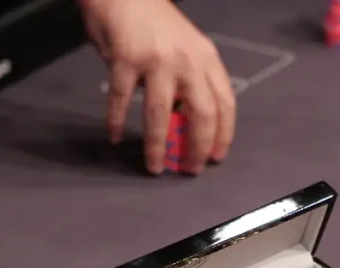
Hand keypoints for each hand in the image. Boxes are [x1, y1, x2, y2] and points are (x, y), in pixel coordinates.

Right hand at [78, 0, 236, 174]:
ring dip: (158, 146)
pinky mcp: (125, 59)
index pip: (225, 103)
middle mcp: (186, 60)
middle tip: (189, 170)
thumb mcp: (186, 50)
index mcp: (206, 59)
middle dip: (197, 148)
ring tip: (154, 167)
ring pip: (161, 114)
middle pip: (201, 114)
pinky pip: (121, 99)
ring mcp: (156, 60)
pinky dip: (115, 121)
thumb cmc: (155, 25)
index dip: (224, 134)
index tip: (216, 157)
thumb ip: (190, 83)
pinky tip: (114, 136)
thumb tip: (186, 127)